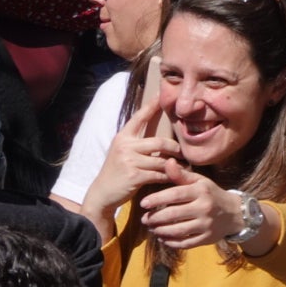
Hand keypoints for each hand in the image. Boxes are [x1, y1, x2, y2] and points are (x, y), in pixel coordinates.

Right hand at [81, 95, 180, 237]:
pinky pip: (159, 174)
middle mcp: (125, 146)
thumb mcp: (123, 151)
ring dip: (174, 165)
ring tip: (183, 166)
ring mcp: (129, 161)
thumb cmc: (118, 171)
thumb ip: (138, 141)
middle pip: (160, 142)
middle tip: (182, 152)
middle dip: (174, 148)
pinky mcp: (134, 175)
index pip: (139, 117)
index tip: (161, 93)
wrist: (102, 193)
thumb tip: (158, 132)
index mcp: (123, 137)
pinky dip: (168, 176)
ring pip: (162, 160)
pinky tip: (174, 177)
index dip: (151, 105)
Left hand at [138, 158, 242, 249]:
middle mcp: (205, 207)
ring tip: (152, 228)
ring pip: (178, 230)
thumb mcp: (199, 181)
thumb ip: (181, 174)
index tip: (143, 203)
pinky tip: (163, 238)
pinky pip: (185, 243)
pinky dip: (171, 242)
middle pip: (174, 214)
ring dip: (160, 231)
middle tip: (144, 219)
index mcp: (201, 191)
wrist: (234, 212)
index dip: (157, 199)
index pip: (176, 194)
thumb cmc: (211, 194)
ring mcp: (206, 224)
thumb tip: (167, 161)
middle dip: (155, 218)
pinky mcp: (207, 238)